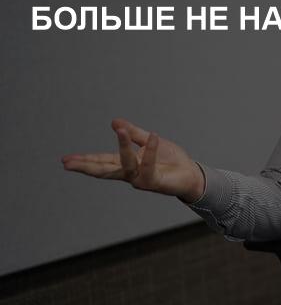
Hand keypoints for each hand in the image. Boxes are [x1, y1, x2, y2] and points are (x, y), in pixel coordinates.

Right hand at [61, 118, 204, 202]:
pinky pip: (150, 166)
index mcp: (126, 164)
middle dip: (86, 166)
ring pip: (127, 164)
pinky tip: (154, 137)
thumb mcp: (149, 141)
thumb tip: (115, 121)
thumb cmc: (170, 160)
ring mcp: (141, 179)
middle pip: (104, 170)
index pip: (101, 161)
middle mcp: (130, 173)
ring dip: (123, 146)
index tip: (65, 160)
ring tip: (120, 130)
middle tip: (67, 163)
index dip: (84, 160)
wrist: (190, 173)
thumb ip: (133, 133)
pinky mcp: (155, 182)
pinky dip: (152, 151)